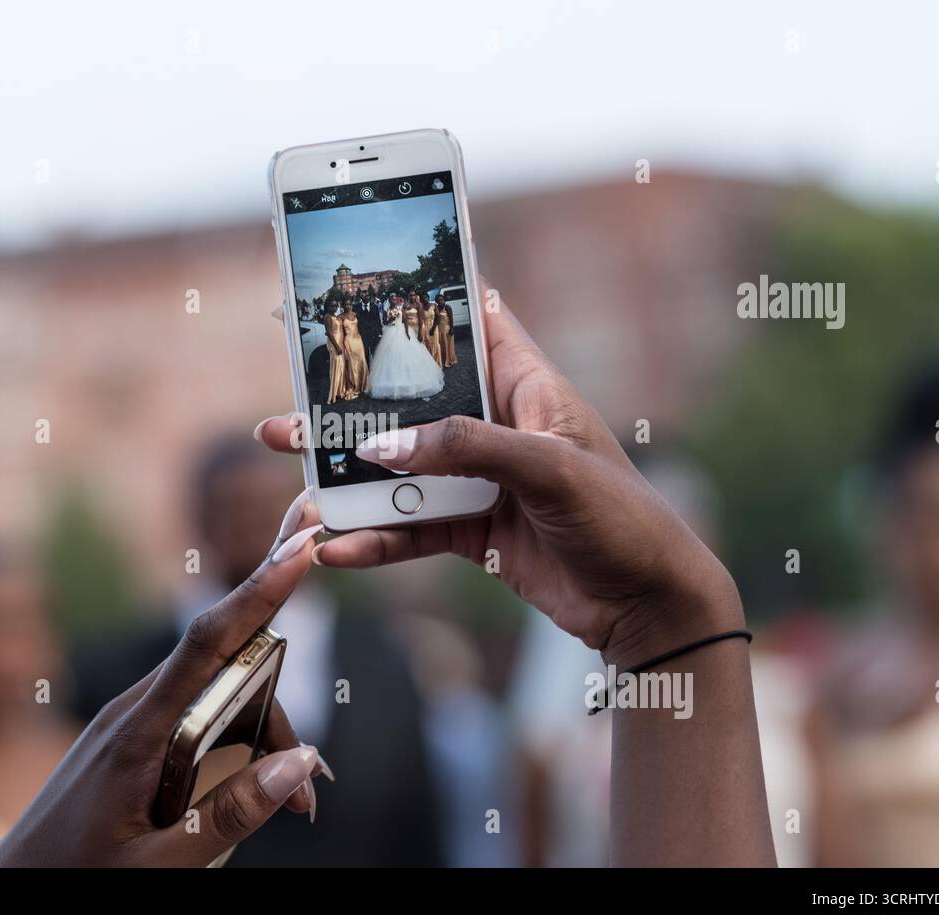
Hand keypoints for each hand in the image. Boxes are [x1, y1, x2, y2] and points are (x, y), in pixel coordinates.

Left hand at [0, 496, 327, 866]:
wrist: (11, 889)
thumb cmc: (77, 880)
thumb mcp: (159, 864)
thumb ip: (228, 816)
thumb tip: (299, 762)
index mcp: (137, 733)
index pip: (208, 641)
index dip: (259, 590)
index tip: (301, 545)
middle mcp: (132, 712)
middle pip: (228, 675)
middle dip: (280, 714)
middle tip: (311, 795)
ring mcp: (128, 722)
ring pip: (216, 699)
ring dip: (260, 735)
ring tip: (287, 807)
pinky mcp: (129, 738)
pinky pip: (194, 719)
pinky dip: (232, 743)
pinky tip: (246, 789)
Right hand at [263, 283, 742, 669]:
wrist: (647, 606)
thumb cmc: (623, 518)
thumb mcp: (550, 469)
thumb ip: (466, 449)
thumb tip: (384, 447)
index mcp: (526, 385)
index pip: (469, 319)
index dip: (417, 296)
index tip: (357, 284)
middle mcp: (497, 425)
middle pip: (412, 398)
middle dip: (354, 396)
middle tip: (294, 388)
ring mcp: (480, 478)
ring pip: (400, 466)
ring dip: (347, 468)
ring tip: (291, 464)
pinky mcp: (471, 529)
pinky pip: (410, 527)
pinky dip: (374, 538)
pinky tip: (338, 550)